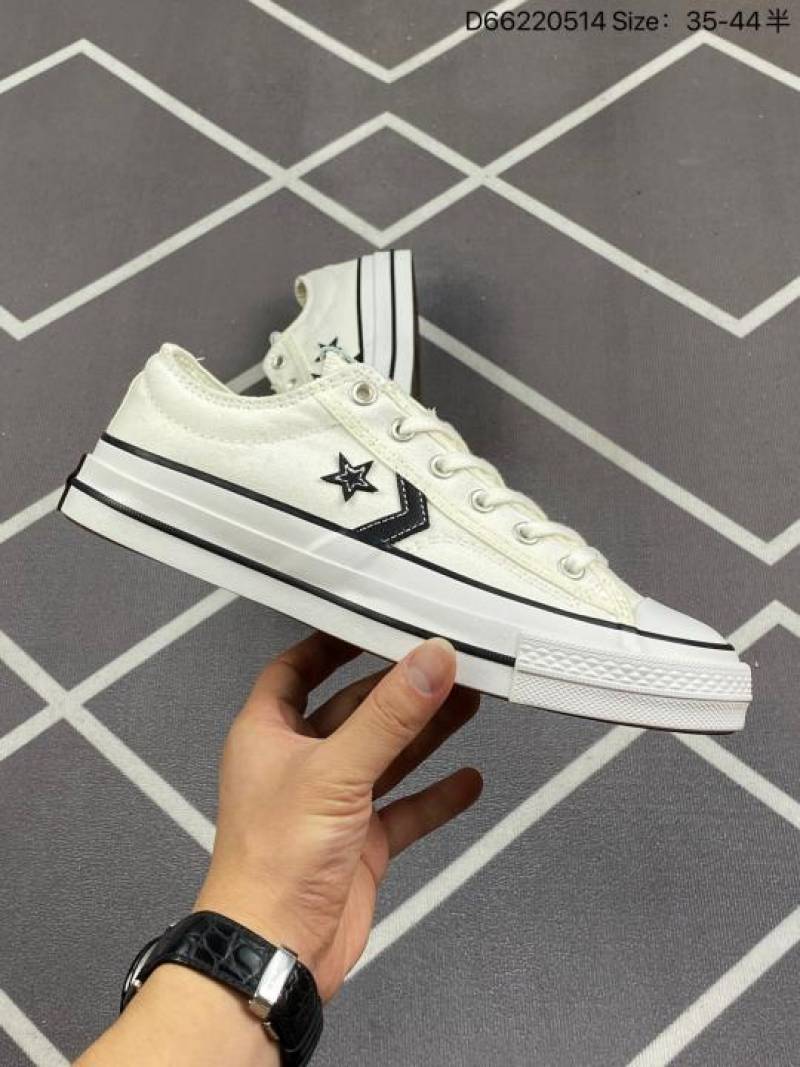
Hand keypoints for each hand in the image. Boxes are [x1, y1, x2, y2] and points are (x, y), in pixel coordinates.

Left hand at [196, 633, 481, 1000]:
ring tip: (470, 701)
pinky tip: (468, 780)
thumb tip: (432, 659)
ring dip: (425, 732)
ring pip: (386, 756)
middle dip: (399, 688)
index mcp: (269, 734)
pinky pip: (405, 809)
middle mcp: (300, 764)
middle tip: (445, 662)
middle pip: (354, 710)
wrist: (277, 951)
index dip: (329, 643)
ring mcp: (333, 805)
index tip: (372, 620)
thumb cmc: (276, 858)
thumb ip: (390, 716)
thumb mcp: (336, 771)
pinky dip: (435, 795)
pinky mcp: (361, 844)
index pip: (295, 669)